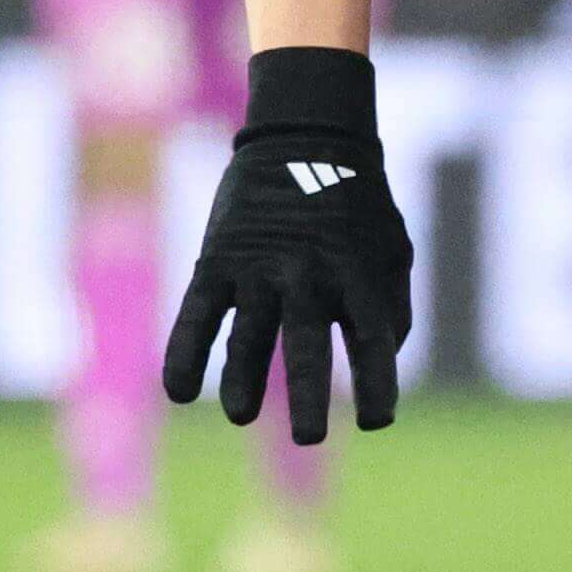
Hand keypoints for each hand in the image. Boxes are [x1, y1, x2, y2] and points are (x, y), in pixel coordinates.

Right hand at [159, 48, 408, 440]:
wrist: (303, 134)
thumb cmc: (358, 203)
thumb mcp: (393, 247)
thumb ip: (391, 306)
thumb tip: (381, 360)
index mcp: (357, 273)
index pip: (373, 340)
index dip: (377, 383)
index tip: (377, 421)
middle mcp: (308, 273)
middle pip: (306, 346)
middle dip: (307, 397)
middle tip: (311, 437)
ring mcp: (259, 267)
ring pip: (247, 336)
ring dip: (241, 380)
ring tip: (242, 414)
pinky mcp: (218, 260)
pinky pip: (197, 314)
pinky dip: (184, 353)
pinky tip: (178, 392)